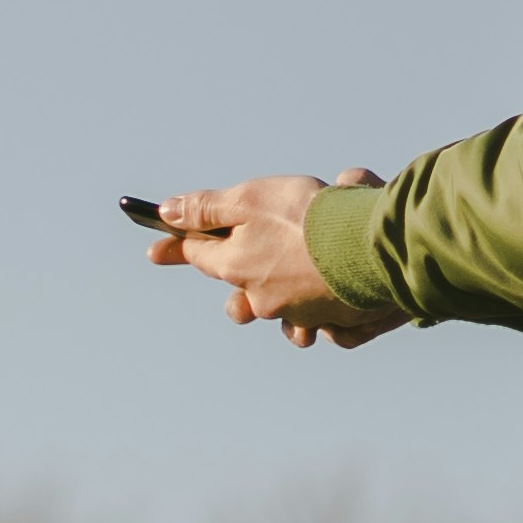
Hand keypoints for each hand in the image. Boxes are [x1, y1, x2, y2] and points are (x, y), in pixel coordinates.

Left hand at [146, 172, 393, 344]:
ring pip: (277, 311)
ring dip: (277, 302)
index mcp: (236, 266)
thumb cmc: (309, 218)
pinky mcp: (332, 320)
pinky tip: (326, 296)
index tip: (152, 252)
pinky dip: (317, 313)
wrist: (370, 248)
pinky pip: (316, 323)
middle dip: (234, 288)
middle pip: (236, 294)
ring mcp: (297, 313)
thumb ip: (207, 206)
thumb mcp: (250, 199)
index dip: (174, 247)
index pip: (196, 254)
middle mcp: (261, 296)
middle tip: (238, 274)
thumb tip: (167, 211)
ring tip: (291, 284)